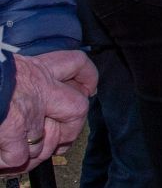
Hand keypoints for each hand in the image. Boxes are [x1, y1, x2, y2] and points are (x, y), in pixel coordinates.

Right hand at [0, 51, 93, 172]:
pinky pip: (20, 157)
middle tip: (60, 141)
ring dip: (34, 153)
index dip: (88, 77)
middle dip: (72, 130)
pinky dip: (9, 162)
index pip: (76, 63)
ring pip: (47, 141)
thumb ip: (24, 81)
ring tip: (19, 151)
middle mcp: (39, 88)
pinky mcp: (12, 132)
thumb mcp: (8, 71)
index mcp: (36, 70)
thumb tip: (29, 100)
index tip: (89, 89)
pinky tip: (0, 156)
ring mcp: (28, 111)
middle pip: (78, 108)